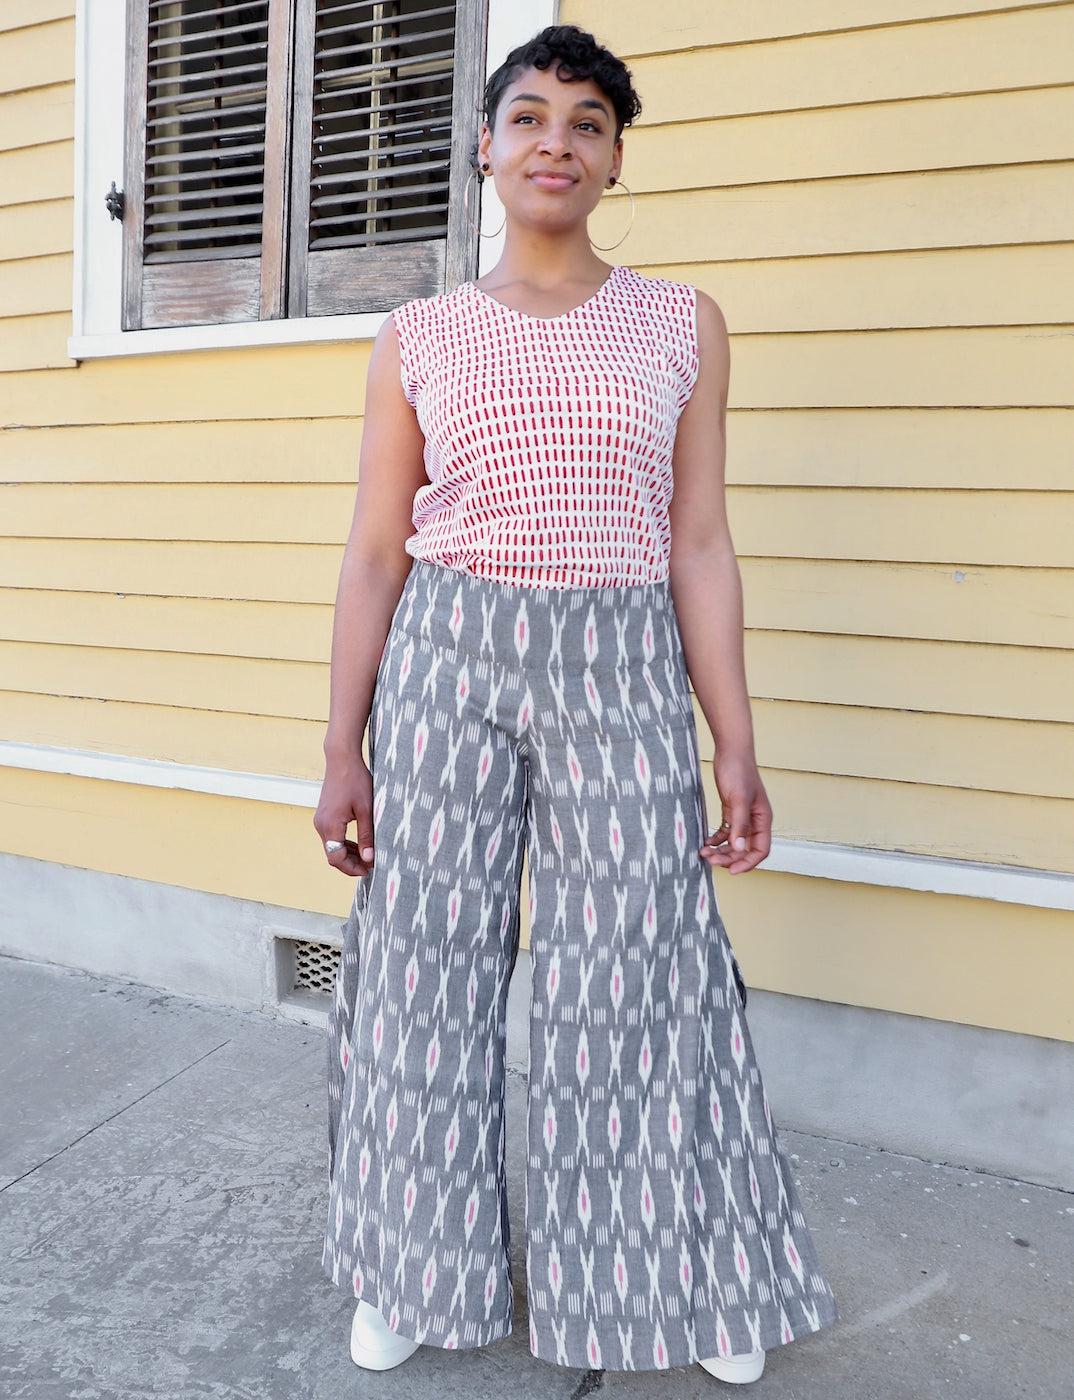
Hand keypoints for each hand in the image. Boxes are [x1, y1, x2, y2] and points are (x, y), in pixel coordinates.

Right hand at [313, 749, 375, 878]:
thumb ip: (367, 836)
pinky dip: (344, 843)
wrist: (342, 759)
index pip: (336, 859)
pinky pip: (332, 837)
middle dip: (352, 863)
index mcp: (330, 826)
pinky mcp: (324, 816)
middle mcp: (321, 825)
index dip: (352, 868)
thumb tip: (369, 859)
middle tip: (372, 865)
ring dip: (348, 854)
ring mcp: (320, 820)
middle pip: (333, 855)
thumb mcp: (366, 810)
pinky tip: (360, 844)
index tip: (369, 870)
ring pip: (332, 847)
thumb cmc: (356, 781)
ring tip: (368, 856)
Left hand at [699, 750, 771, 874]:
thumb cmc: (738, 772)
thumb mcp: (738, 799)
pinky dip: (716, 839)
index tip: (731, 871)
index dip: (747, 863)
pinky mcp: (731, 810)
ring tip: (704, 853)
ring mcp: (743, 816)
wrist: (731, 751)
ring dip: (721, 851)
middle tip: (710, 860)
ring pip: (735, 842)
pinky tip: (706, 843)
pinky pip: (726, 832)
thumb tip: (740, 848)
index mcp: (763, 819)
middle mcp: (755, 821)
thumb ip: (739, 824)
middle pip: (746, 849)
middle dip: (729, 858)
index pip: (761, 850)